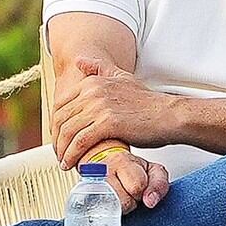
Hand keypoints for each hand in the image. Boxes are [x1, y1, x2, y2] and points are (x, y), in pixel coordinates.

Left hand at [49, 54, 178, 201]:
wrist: (170, 115)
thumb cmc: (148, 103)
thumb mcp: (123, 78)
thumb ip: (99, 69)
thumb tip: (79, 61)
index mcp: (94, 82)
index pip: (61, 104)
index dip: (56, 124)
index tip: (59, 138)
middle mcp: (93, 91)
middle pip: (61, 119)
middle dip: (57, 139)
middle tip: (60, 153)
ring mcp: (100, 107)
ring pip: (68, 132)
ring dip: (63, 150)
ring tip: (64, 162)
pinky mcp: (107, 124)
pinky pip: (81, 142)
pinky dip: (73, 155)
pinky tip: (73, 164)